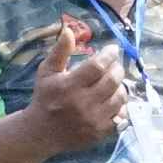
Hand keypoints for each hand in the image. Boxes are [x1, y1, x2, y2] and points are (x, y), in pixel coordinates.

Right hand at [21, 21, 128, 154]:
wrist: (41, 132)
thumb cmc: (45, 97)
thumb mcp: (47, 72)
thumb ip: (60, 51)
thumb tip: (69, 30)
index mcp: (69, 86)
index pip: (97, 66)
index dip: (109, 55)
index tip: (113, 49)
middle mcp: (83, 103)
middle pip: (112, 81)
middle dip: (117, 69)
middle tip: (115, 65)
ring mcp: (94, 119)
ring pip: (119, 98)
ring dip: (121, 86)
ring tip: (114, 82)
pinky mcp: (100, 132)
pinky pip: (121, 116)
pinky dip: (121, 106)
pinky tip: (113, 100)